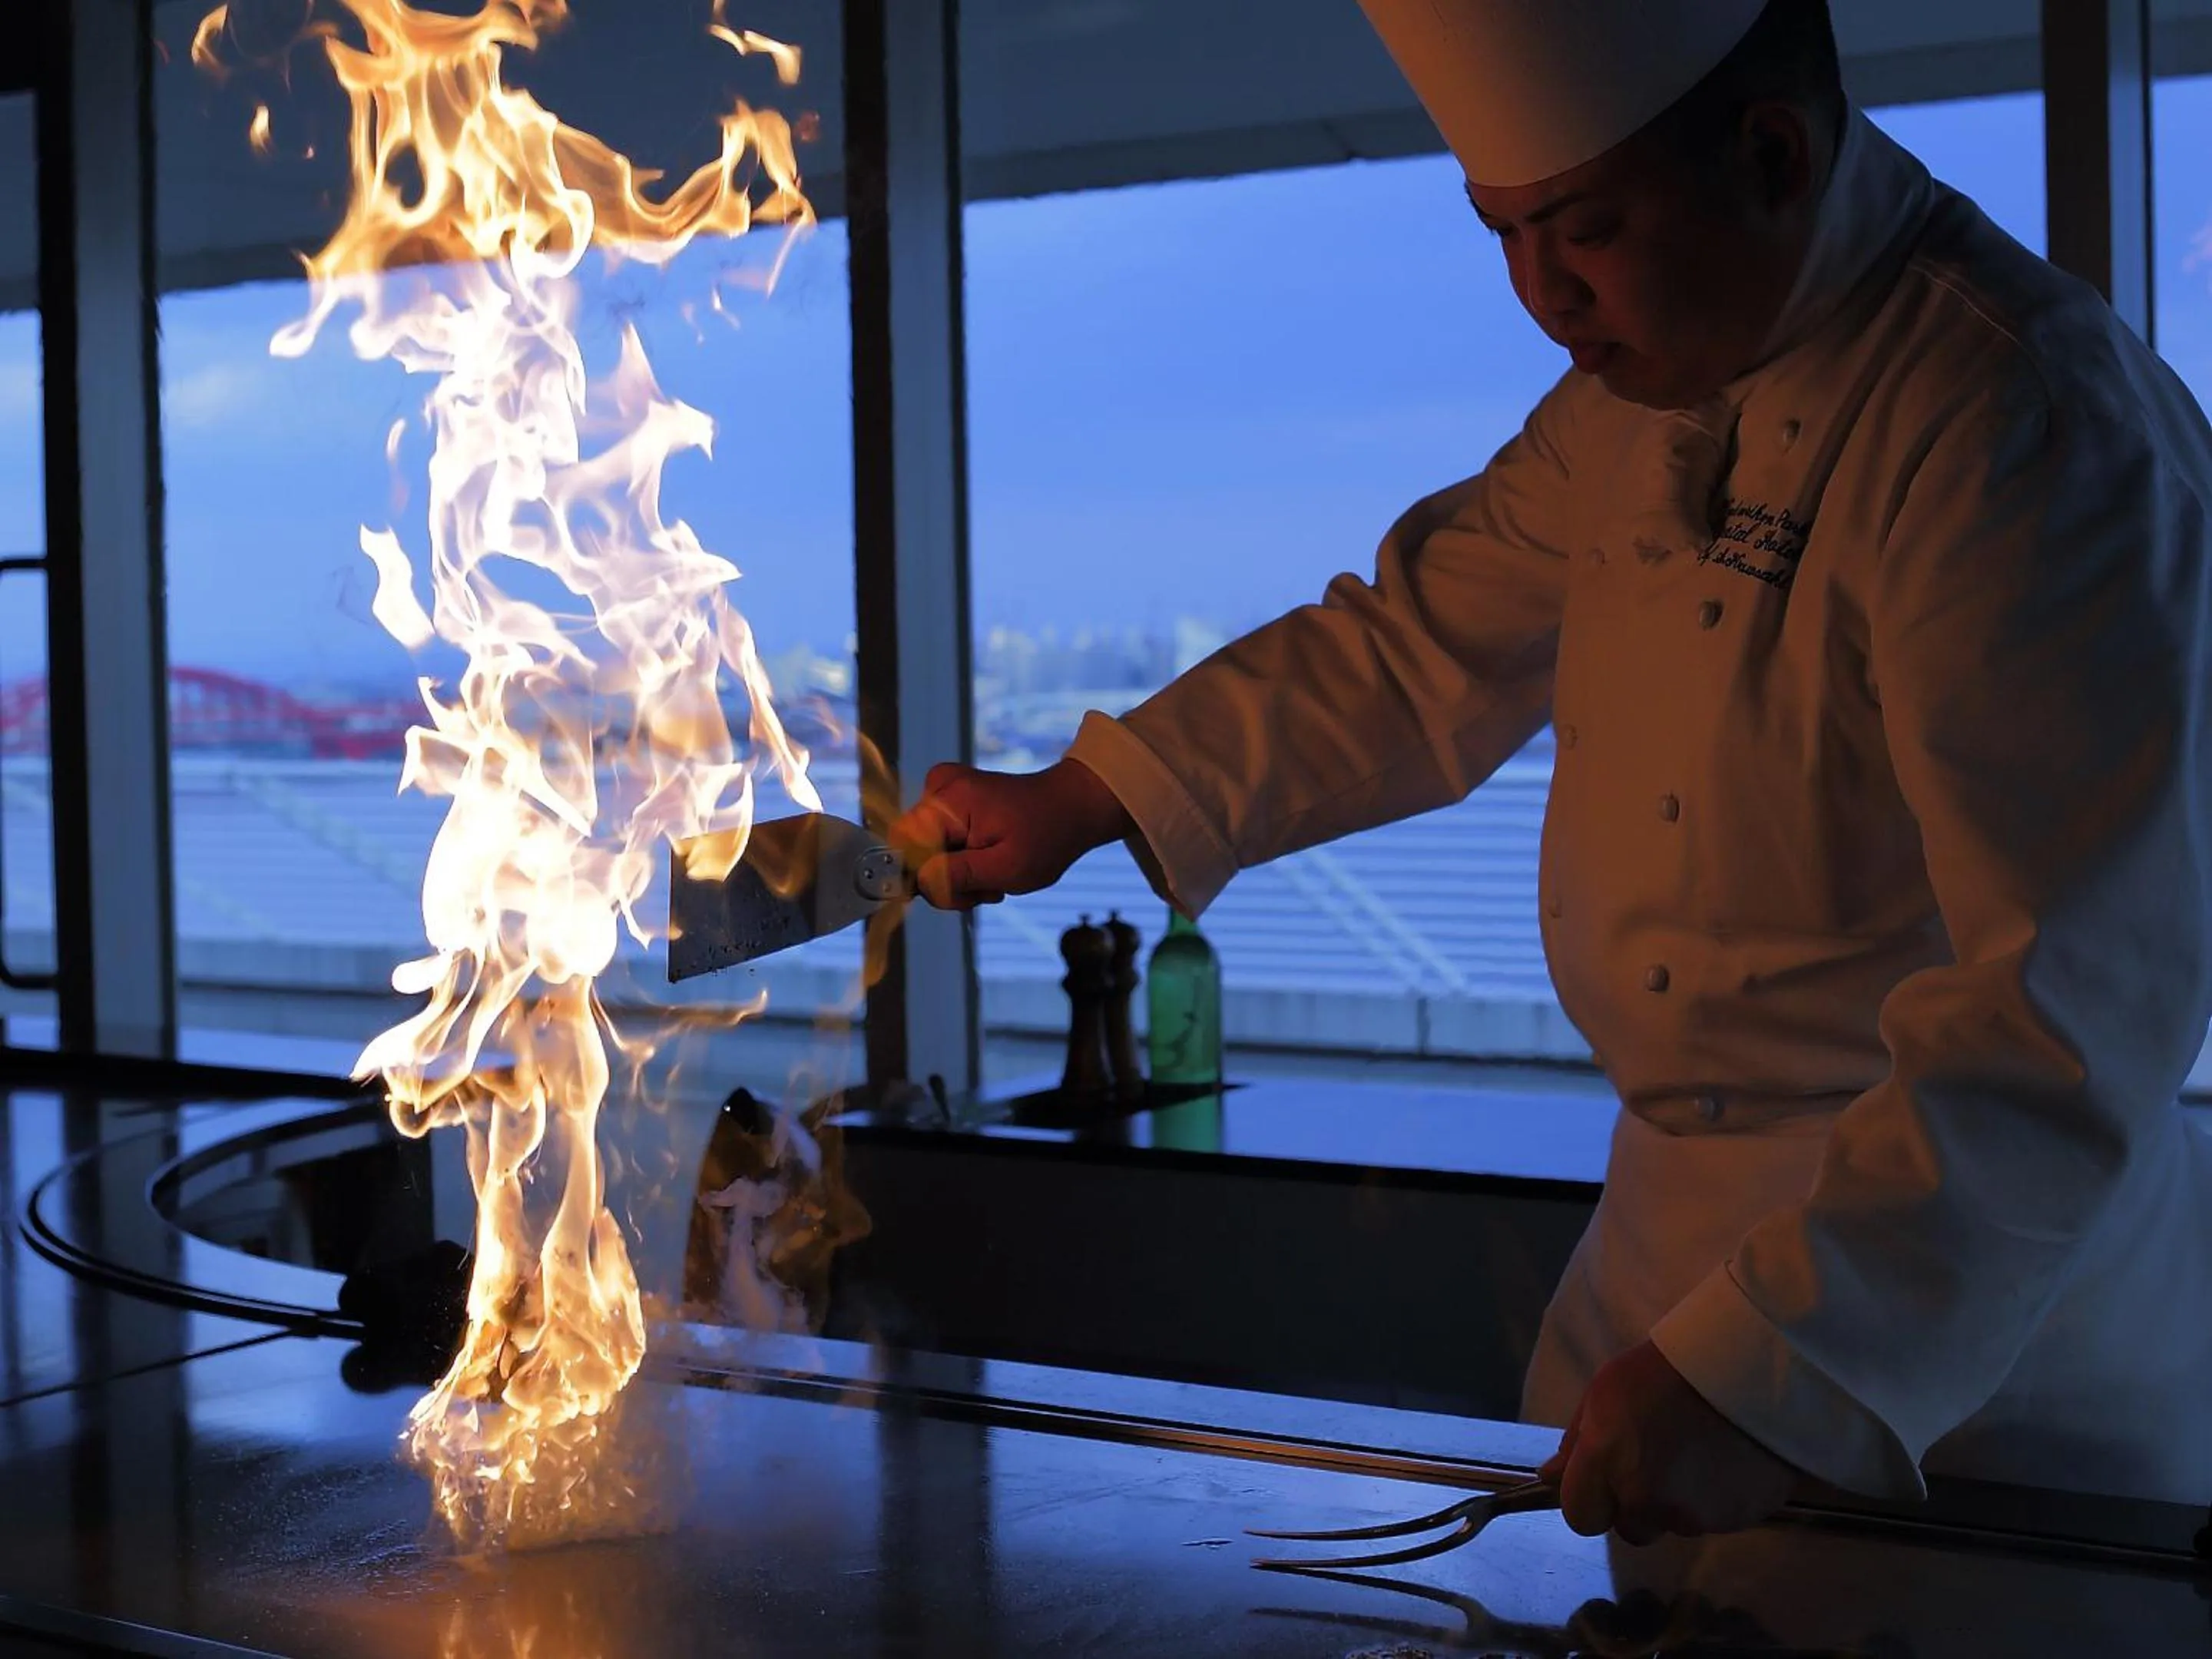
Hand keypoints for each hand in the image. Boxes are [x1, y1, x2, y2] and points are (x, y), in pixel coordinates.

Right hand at [888, 759, 1133, 909]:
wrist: (1071, 807)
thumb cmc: (1048, 835)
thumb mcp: (1006, 869)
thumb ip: (958, 876)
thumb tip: (919, 883)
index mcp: (948, 801)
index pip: (901, 847)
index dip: (920, 878)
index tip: (954, 892)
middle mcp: (939, 788)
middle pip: (913, 854)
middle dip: (947, 881)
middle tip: (986, 888)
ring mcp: (943, 792)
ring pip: (927, 854)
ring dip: (958, 876)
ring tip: (993, 877)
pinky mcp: (950, 800)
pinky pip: (939, 843)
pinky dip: (963, 862)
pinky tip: (988, 864)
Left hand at [1539, 1341, 1799, 1544]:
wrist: (1746, 1364)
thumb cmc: (1665, 1370)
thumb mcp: (1605, 1391)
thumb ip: (1575, 1444)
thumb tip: (1550, 1478)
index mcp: (1608, 1463)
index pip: (1580, 1517)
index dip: (1589, 1499)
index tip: (1602, 1478)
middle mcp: (1647, 1498)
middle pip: (1629, 1528)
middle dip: (1634, 1504)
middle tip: (1654, 1461)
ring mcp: (1695, 1514)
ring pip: (1672, 1524)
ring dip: (1675, 1503)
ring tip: (1693, 1455)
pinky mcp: (1737, 1519)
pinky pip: (1712, 1521)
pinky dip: (1712, 1500)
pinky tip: (1721, 1462)